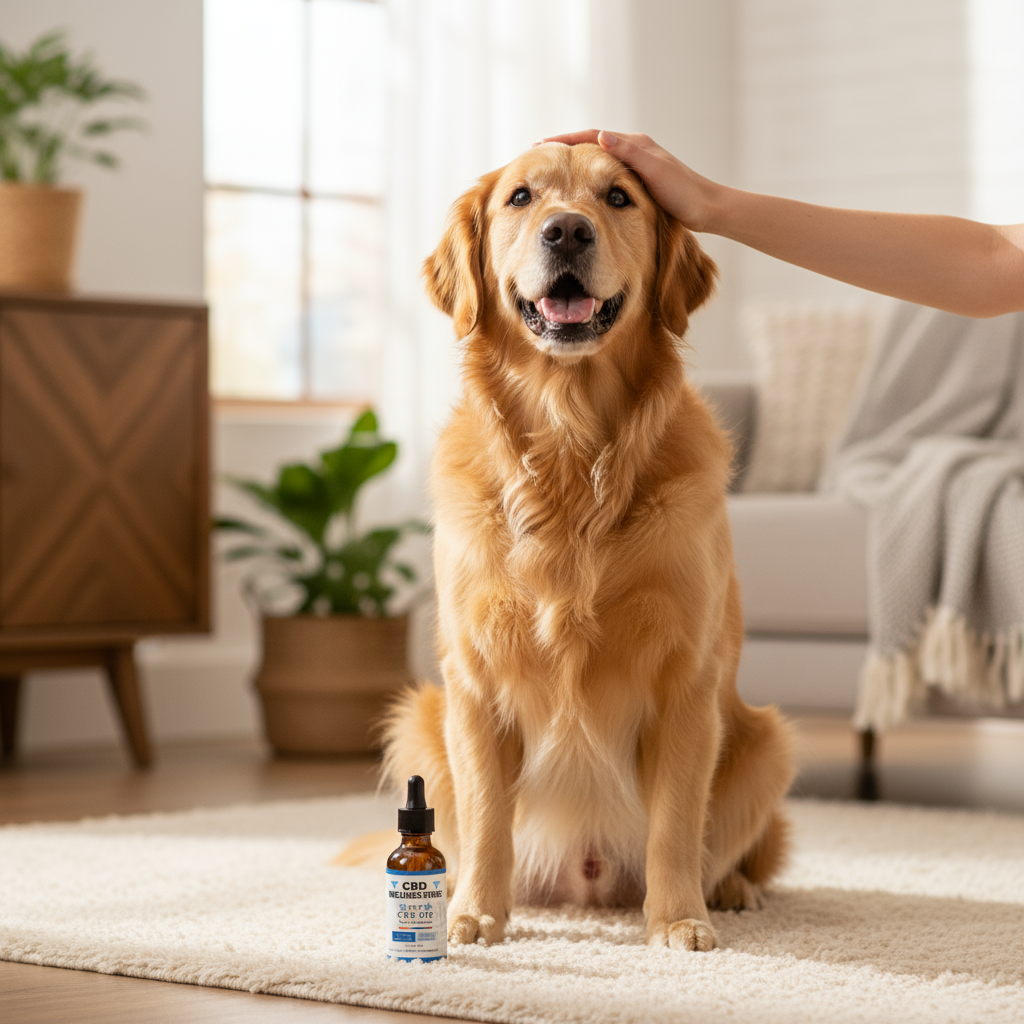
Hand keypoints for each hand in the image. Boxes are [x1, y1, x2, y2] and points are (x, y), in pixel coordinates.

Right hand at [538, 129, 718, 231]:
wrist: (707, 210)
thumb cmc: (684, 194)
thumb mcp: (655, 173)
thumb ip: (629, 154)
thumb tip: (601, 136)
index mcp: (635, 144)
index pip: (591, 137)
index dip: (564, 141)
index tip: (539, 146)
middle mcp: (634, 149)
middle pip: (590, 144)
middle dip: (563, 149)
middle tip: (537, 156)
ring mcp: (635, 165)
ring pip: (595, 160)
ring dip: (573, 163)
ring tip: (550, 172)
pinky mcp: (637, 180)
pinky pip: (603, 175)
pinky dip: (586, 177)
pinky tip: (577, 189)